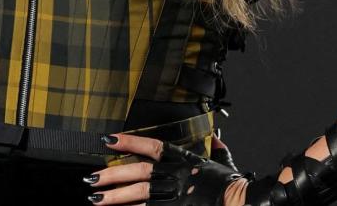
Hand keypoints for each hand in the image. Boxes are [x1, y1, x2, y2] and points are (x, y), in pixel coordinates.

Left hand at [84, 132, 248, 204]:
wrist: (244, 203)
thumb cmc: (233, 187)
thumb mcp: (224, 164)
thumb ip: (217, 150)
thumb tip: (215, 137)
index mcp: (185, 160)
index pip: (152, 146)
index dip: (129, 142)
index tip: (109, 140)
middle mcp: (176, 175)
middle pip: (138, 172)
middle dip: (113, 174)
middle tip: (92, 177)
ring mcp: (174, 195)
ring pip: (138, 194)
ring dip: (114, 196)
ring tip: (95, 198)